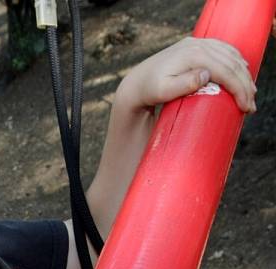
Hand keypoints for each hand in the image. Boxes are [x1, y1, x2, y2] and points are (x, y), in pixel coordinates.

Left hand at [117, 37, 256, 113]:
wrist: (138, 82)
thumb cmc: (150, 90)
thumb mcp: (162, 91)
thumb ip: (183, 84)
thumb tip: (206, 75)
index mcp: (192, 55)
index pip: (225, 71)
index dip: (239, 89)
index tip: (245, 107)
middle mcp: (197, 45)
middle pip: (231, 63)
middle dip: (245, 85)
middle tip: (250, 106)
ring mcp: (197, 43)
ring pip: (231, 55)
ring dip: (244, 74)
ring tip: (249, 94)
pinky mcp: (197, 45)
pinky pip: (224, 50)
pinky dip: (236, 62)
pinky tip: (242, 74)